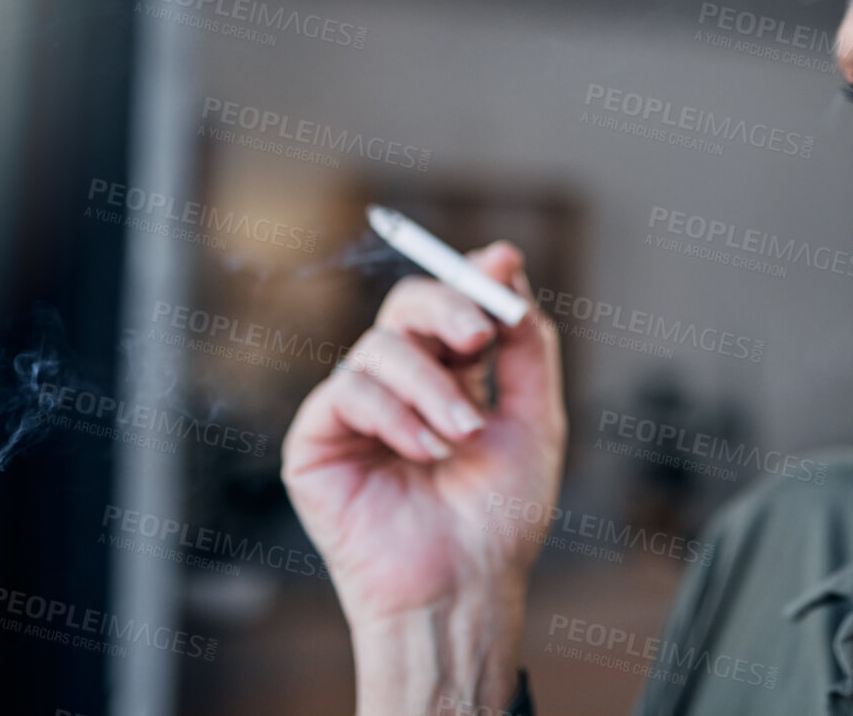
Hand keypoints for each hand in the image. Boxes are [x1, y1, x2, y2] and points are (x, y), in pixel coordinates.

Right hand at [282, 240, 565, 634]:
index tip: (501, 264)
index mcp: (450, 377)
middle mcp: (399, 386)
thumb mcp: (535, 420)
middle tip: (480, 335)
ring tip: (461, 436)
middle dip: (448, 309)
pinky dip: (393, 414)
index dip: (469, 277)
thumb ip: (528, 347)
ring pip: (380, 348)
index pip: (449, 305)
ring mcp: (356, 411)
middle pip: (406, 306)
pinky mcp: (316, 441)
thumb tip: (509, 270)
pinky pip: (347, 392)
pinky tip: (423, 452)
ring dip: (431, 387)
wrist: (465, 587)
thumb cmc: (500, 518)